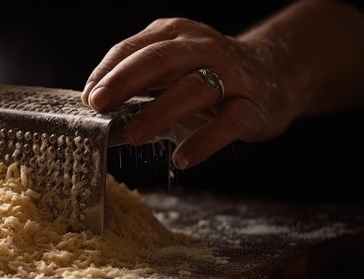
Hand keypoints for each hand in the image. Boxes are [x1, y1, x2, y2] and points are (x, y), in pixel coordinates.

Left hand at [82, 18, 300, 168]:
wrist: (274, 73)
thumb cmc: (206, 74)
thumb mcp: (170, 67)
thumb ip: (136, 81)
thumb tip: (93, 104)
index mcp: (175, 35)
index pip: (133, 49)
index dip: (107, 73)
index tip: (88, 99)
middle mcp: (202, 48)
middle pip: (161, 59)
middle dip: (125, 81)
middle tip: (99, 106)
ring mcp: (230, 76)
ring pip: (194, 87)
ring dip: (159, 111)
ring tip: (132, 136)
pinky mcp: (253, 106)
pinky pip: (229, 122)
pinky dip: (204, 140)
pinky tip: (182, 158)